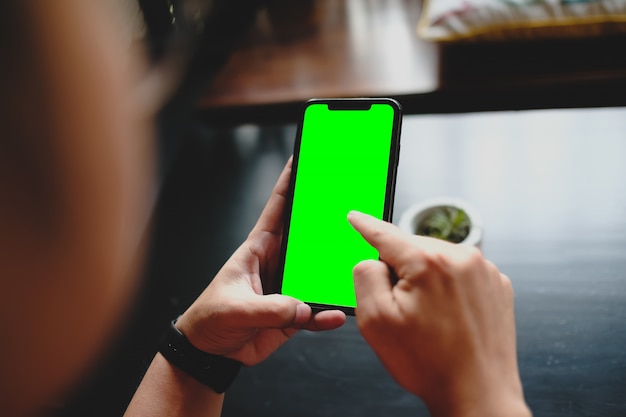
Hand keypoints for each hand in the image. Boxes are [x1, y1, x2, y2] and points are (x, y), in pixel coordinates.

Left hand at [176, 158, 345, 365]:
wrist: (210, 352)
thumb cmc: (210, 318)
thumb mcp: (234, 308)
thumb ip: (269, 308)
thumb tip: (302, 307)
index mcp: (258, 249)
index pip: (278, 208)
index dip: (291, 182)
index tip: (306, 160)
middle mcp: (278, 263)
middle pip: (308, 236)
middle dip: (327, 221)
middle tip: (350, 208)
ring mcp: (288, 287)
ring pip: (318, 272)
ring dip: (334, 271)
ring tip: (353, 268)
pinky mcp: (294, 313)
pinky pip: (317, 311)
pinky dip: (328, 313)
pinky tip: (336, 314)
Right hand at [348, 211, 530, 416]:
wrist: (478, 395)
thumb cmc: (429, 363)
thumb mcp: (376, 320)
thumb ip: (365, 276)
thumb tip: (371, 258)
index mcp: (428, 262)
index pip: (386, 234)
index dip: (365, 226)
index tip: (356, 217)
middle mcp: (462, 258)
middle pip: (413, 248)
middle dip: (401, 269)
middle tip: (401, 308)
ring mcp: (485, 271)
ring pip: (438, 260)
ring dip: (426, 278)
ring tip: (429, 319)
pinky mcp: (498, 285)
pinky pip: (461, 274)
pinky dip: (448, 287)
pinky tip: (447, 318)